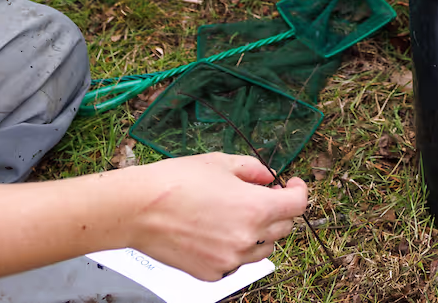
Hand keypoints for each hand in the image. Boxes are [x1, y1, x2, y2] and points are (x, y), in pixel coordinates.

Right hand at [117, 155, 307, 281]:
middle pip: (283, 228)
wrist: (138, 209)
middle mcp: (247, 239)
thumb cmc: (175, 182)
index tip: (292, 185)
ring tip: (235, 215)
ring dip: (259, 233)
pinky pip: (236, 263)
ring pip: (262, 249)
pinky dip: (234, 249)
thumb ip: (253, 169)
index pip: (298, 205)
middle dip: (278, 210)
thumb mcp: (220, 162)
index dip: (299, 191)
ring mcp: (230, 260)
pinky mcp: (212, 273)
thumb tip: (269, 177)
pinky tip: (216, 231)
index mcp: (255, 209)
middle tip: (260, 197)